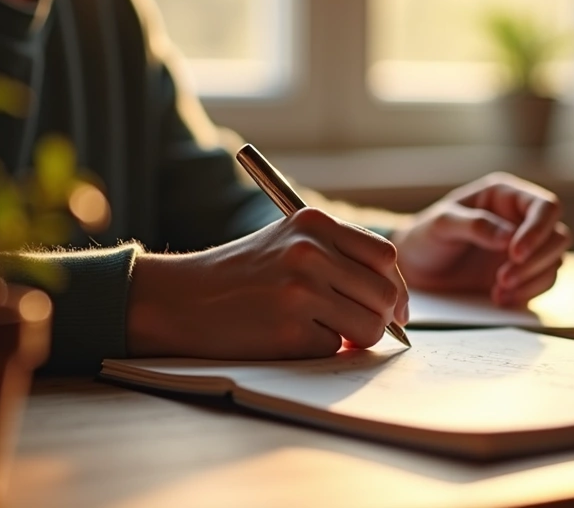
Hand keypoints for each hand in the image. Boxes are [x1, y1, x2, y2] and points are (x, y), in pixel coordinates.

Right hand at [127, 208, 408, 359]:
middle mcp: (310, 252)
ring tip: (324, 332)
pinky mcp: (288, 331)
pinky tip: (288, 338)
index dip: (395, 287)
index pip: (385, 256)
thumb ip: (338, 256)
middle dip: (382, 318)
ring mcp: (300, 291)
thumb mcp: (287, 242)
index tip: (395, 308)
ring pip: (369, 326)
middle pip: (385, 294)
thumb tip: (395, 298)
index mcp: (313, 223)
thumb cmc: (239, 275)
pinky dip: (319, 351)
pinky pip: (333, 349)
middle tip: (364, 330)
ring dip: (355, 339)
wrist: (178, 299)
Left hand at [392, 172, 571, 305]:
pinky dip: (527, 293)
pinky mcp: (524, 272)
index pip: (545, 207)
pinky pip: (543, 282)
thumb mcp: (442, 224)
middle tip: (502, 278)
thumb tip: (509, 237)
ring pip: (555, 261)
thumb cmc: (426, 237)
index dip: (538, 230)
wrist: (416, 268)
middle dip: (535, 261)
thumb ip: (475, 225)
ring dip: (532, 279)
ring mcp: (526, 246)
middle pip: (558, 236)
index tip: (514, 254)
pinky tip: (499, 297)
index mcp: (506, 196)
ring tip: (498, 290)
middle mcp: (521, 218)